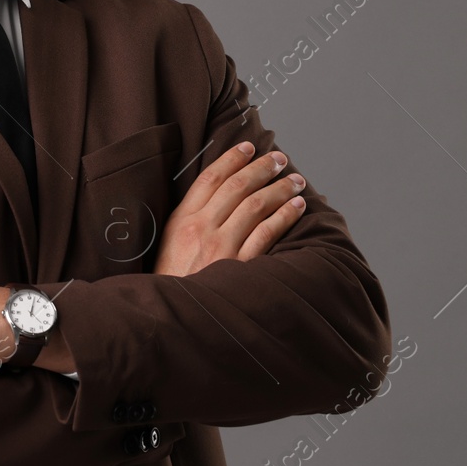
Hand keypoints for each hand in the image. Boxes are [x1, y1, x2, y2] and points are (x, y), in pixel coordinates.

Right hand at [153, 142, 306, 275]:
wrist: (170, 318)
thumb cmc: (171, 282)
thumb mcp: (169, 245)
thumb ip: (189, 220)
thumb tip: (217, 196)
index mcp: (181, 220)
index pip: (211, 178)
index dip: (232, 158)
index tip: (248, 147)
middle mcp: (201, 228)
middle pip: (237, 186)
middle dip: (262, 168)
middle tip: (279, 158)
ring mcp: (221, 247)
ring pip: (256, 206)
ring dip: (280, 189)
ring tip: (296, 181)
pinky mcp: (239, 267)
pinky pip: (267, 234)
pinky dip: (285, 216)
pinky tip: (297, 207)